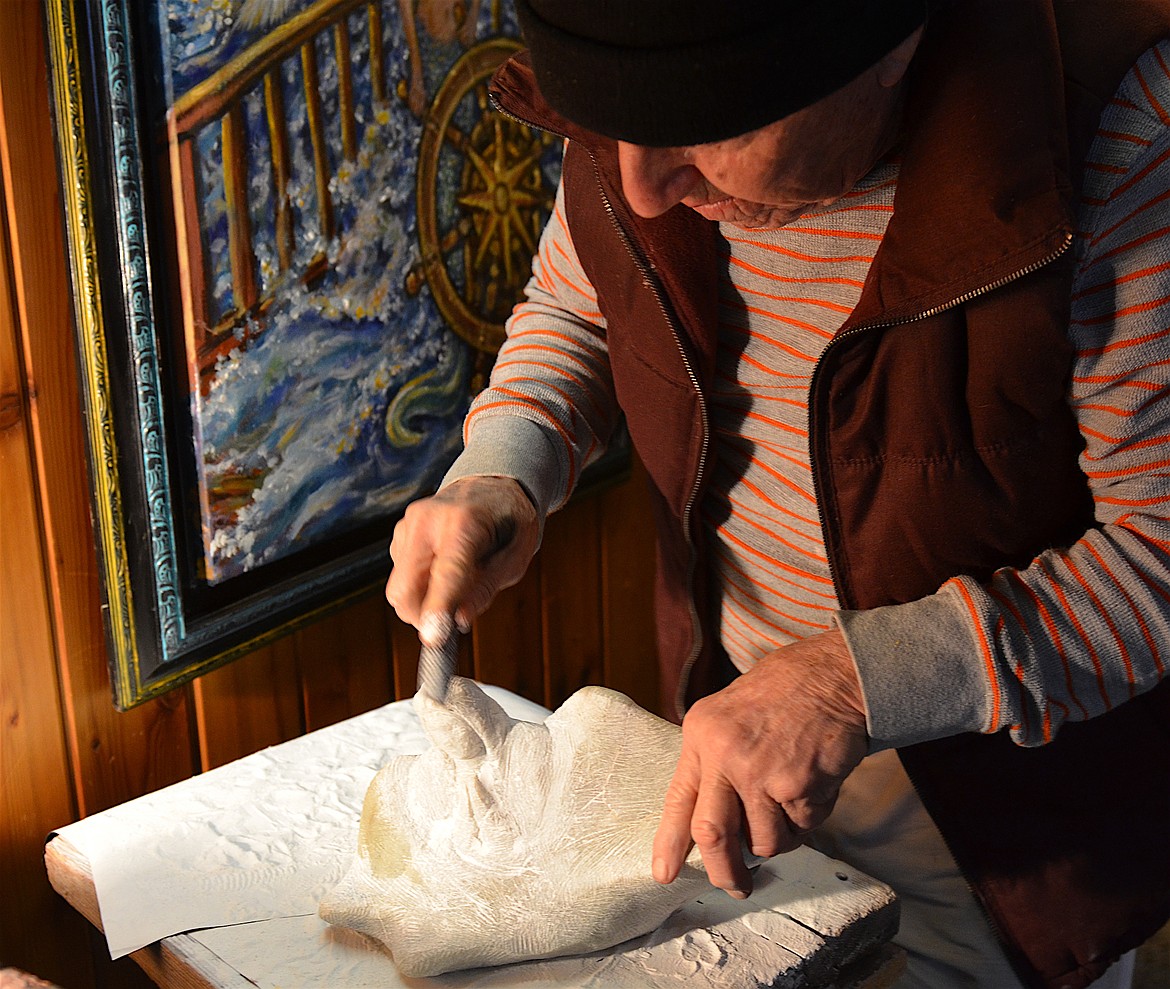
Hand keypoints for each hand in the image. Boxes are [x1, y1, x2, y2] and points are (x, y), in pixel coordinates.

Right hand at [386, 476, 539, 638]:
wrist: (493, 484)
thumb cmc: (510, 521)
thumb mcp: (515, 558)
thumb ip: (486, 588)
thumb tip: (458, 620)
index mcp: (464, 522)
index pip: (446, 574)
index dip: (438, 610)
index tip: (434, 639)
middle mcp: (428, 520)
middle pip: (404, 587)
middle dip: (420, 616)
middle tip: (446, 625)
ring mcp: (409, 524)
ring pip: (399, 586)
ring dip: (422, 601)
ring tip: (456, 586)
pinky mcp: (401, 532)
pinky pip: (401, 574)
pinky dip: (419, 585)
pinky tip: (443, 571)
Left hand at [651, 629, 868, 897]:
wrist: (831, 676)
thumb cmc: (782, 694)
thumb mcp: (727, 715)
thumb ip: (714, 762)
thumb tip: (708, 826)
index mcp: (701, 736)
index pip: (678, 798)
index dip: (670, 842)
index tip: (664, 873)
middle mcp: (725, 755)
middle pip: (714, 836)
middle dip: (724, 872)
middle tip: (736, 886)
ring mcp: (762, 773)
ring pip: (765, 841)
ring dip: (781, 836)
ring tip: (791, 801)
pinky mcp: (799, 787)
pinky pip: (803, 827)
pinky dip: (811, 817)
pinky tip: (815, 783)